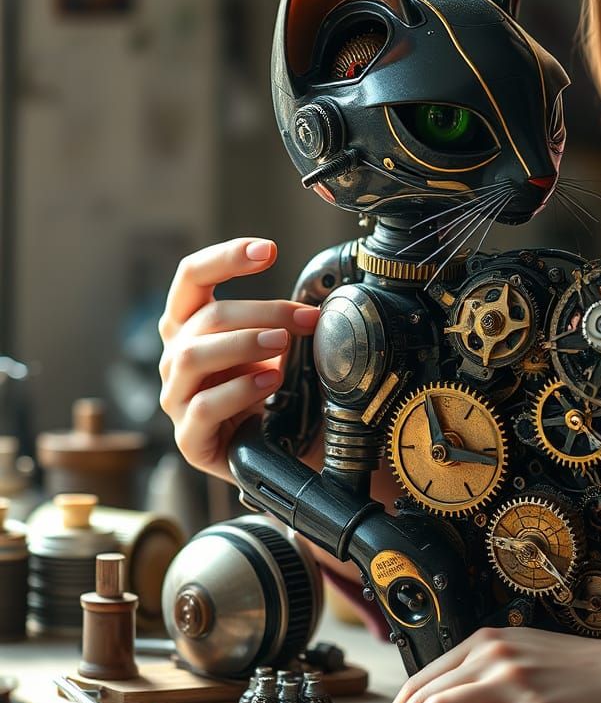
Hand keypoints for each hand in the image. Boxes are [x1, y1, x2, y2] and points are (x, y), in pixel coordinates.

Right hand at [158, 238, 319, 480]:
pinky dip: (239, 390)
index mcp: (192, 325)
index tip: (269, 249)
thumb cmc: (274, 391)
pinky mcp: (189, 438)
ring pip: (191, 357)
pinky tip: (270, 382)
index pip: (192, 277)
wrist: (279, 452)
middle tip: (305, 319)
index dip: (225, 257)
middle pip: (206, 317)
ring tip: (282, 343)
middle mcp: (175, 356)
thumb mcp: (280, 348)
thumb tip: (322, 299)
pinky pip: (202, 406)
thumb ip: (288, 322)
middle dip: (262, 311)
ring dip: (242, 344)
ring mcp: (176, 397)